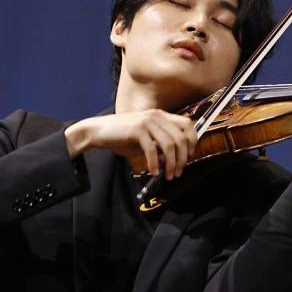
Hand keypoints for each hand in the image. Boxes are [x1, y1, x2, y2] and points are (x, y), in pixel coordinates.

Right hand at [65, 110, 196, 179]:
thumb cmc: (122, 137)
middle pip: (181, 138)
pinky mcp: (137, 130)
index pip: (187, 124)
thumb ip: (160, 146)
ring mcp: (147, 121)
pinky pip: (153, 150)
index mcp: (161, 115)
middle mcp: (157, 116)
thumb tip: (173, 160)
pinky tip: (153, 172)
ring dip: (171, 164)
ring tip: (168, 175)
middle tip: (177, 172)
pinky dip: (155, 163)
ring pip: (170, 145)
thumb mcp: (145, 140)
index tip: (189, 156)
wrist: (98, 131)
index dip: (193, 141)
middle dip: (183, 159)